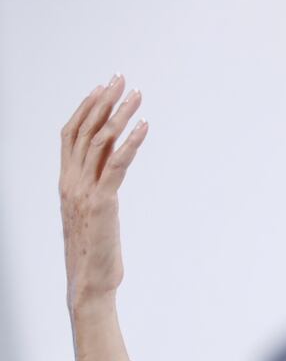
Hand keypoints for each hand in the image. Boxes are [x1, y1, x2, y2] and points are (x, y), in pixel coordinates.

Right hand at [59, 74, 147, 309]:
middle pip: (85, 130)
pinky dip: (131, 142)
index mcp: (66, 182)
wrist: (90, 282)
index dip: (86, 107)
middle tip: (121, 78)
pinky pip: (116, 165)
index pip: (70, 134)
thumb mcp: (91, 214)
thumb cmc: (94, 252)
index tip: (103, 87)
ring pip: (100, 142)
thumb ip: (95, 191)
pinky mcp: (102, 203)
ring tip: (137, 95)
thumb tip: (108, 174)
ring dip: (120, 115)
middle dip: (103, 101)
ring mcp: (84, 191)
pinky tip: (144, 126)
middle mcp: (71, 181)